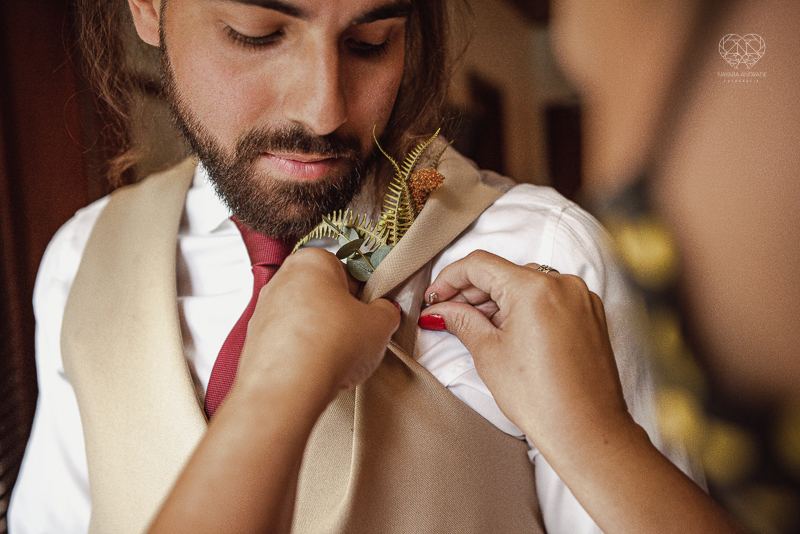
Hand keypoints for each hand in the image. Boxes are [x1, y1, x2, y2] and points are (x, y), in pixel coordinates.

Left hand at [236, 247, 400, 405]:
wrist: (288, 388)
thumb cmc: (330, 346)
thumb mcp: (380, 325)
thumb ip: (386, 311)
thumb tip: (384, 311)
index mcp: (312, 261)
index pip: (348, 271)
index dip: (365, 296)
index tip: (372, 314)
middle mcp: (282, 278)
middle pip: (323, 294)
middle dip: (341, 314)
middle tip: (358, 336)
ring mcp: (264, 308)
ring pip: (304, 318)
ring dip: (322, 334)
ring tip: (336, 357)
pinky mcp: (254, 339)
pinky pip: (288, 340)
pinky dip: (302, 351)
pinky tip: (315, 367)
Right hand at [419, 250, 632, 456]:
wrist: (588, 431)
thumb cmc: (541, 399)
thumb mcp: (489, 355)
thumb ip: (462, 321)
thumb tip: (440, 310)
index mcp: (534, 288)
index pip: (479, 264)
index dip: (449, 278)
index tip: (434, 296)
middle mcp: (562, 283)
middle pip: (503, 271)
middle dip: (472, 291)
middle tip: (446, 313)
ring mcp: (580, 296)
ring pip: (526, 282)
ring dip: (498, 298)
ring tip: (476, 325)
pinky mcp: (590, 312)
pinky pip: (549, 295)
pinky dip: (525, 305)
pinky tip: (507, 328)